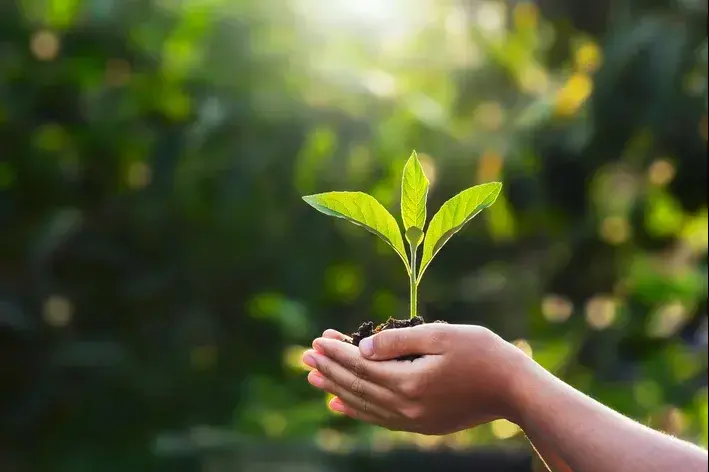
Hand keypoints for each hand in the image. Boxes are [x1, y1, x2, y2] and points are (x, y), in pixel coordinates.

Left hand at [301, 323, 526, 434]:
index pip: (360, 366)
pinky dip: (357, 410)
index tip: (317, 340)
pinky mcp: (421, 425)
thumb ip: (398, 341)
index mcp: (409, 381)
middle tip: (305, 357)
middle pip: (357, 386)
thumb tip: (362, 348)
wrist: (514, 389)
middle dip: (329, 369)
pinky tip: (340, 405)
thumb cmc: (482, 353)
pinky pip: (379, 418)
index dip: (336, 352)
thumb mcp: (441, 335)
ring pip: (364, 404)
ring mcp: (414, 420)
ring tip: (314, 378)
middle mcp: (407, 406)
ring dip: (336, 390)